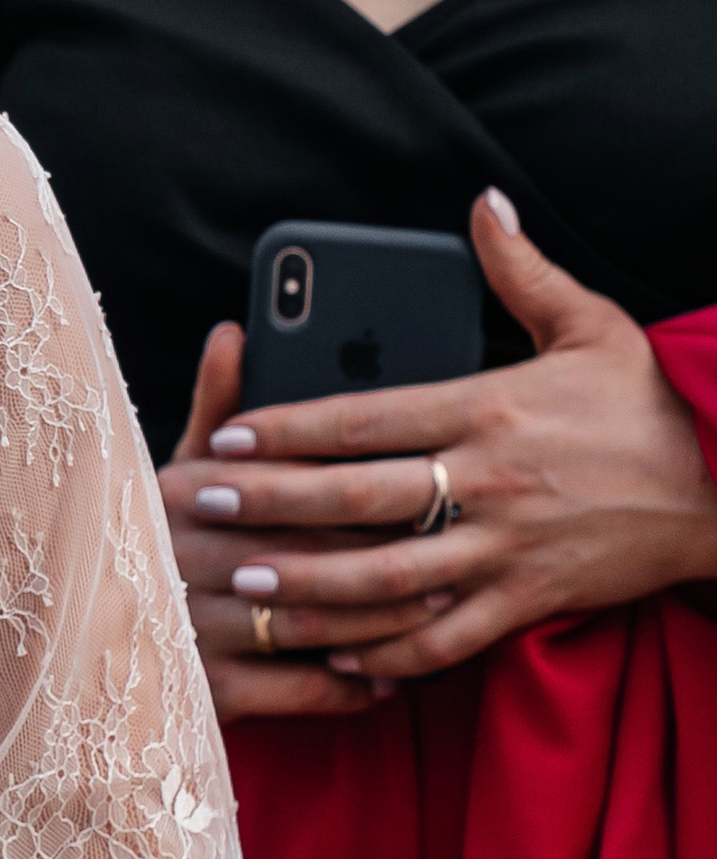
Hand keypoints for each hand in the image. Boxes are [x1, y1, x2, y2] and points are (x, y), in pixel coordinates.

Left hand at [161, 191, 716, 716]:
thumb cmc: (653, 403)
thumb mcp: (594, 324)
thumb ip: (522, 270)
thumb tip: (482, 203)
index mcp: (491, 409)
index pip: (367, 420)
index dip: (290, 430)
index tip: (232, 436)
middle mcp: (490, 483)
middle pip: (358, 499)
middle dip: (272, 504)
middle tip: (205, 506)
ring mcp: (508, 550)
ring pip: (388, 579)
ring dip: (310, 587)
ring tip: (248, 584)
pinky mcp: (531, 601)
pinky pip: (446, 636)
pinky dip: (388, 652)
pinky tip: (338, 655)